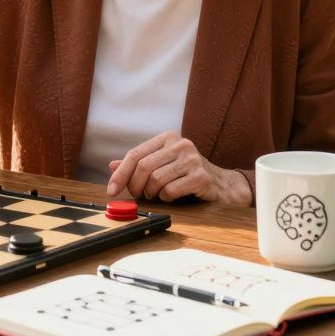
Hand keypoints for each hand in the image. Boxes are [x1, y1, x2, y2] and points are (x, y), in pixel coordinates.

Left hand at [106, 132, 251, 204]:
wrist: (223, 185)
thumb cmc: (187, 174)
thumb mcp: (163, 164)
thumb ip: (139, 164)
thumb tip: (112, 165)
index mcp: (168, 137)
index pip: (135, 154)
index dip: (120, 173)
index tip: (111, 190)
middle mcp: (180, 144)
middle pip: (143, 167)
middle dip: (135, 186)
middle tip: (138, 195)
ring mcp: (192, 159)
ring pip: (156, 179)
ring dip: (151, 193)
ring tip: (157, 195)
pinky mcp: (201, 176)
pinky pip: (171, 190)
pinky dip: (166, 197)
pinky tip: (171, 196)